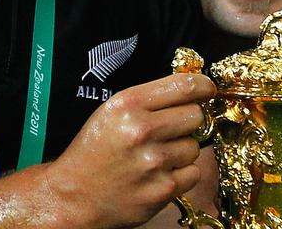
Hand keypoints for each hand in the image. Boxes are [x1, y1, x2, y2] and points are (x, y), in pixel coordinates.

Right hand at [44, 72, 215, 227]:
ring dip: (182, 151)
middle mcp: (141, 131)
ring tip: (157, 156)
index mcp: (128, 105)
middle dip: (189, 121)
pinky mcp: (162, 190)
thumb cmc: (93, 151)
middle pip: (196, 115)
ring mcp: (153, 162)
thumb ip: (149, 99)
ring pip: (194, 146)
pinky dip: (181, 175)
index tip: (208, 89)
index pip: (183, 86)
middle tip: (172, 129)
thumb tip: (192, 89)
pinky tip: (159, 175)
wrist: (74, 196)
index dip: (203, 86)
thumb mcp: (111, 112)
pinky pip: (192, 173)